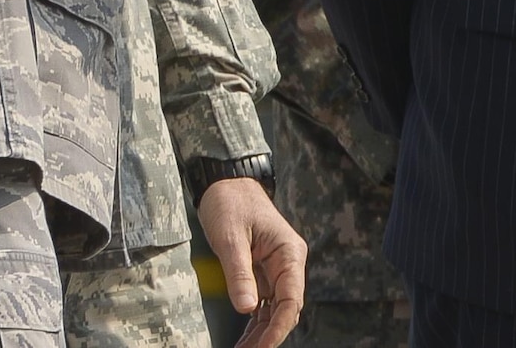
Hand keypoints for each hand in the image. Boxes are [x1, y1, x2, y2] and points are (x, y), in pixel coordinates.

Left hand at [197, 176, 304, 347]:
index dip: (279, 328)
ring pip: (274, 311)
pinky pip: (262, 303)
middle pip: (285, 310)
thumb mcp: (231, 237)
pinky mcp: (262, 272)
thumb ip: (239, 273)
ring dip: (260, 333)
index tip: (262, 347)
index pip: (291, 300)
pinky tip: (245, 340)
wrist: (224, 183)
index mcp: (289, 253)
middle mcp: (287, 264)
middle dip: (269, 336)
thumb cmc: (230, 202)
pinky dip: (254, 323)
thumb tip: (246, 309)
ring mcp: (276, 269)